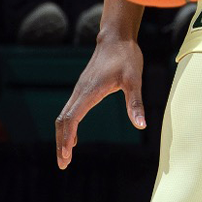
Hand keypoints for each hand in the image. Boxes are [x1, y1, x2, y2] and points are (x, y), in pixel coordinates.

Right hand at [55, 35, 143, 167]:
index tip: (66, 155)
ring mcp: (79, 90)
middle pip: (62, 121)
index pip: (72, 119)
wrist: (116, 37)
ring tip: (65, 156)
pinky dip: (68, 127)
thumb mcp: (134, 80)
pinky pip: (70, 111)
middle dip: (60, 143)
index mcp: (89, 92)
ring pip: (64, 116)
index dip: (67, 138)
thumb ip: (136, 103)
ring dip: (62, 136)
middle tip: (63, 164)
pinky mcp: (83, 89)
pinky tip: (74, 140)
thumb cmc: (126, 57)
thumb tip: (141, 125)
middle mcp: (80, 92)